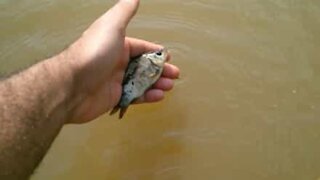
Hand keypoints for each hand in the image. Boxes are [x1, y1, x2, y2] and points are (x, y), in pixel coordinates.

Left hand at [64, 0, 179, 122]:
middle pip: (143, 66)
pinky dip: (148, 96)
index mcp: (117, 45)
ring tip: (169, 85)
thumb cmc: (92, 54)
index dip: (155, 52)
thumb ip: (124, 12)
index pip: (140, 48)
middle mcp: (116, 62)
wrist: (71, 86)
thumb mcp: (111, 27)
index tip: (167, 57)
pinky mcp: (114, 98)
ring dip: (157, 83)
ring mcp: (115, 81)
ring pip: (141, 82)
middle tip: (174, 74)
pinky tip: (158, 96)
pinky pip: (135, 96)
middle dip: (160, 70)